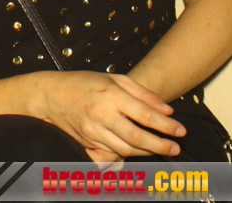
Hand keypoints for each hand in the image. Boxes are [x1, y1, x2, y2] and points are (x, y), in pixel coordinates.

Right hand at [31, 71, 185, 158]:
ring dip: (146, 152)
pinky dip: (128, 153)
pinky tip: (138, 150)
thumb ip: (142, 93)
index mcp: (110, 94)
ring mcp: (92, 130)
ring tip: (159, 149)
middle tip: (175, 149)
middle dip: (160, 146)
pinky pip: (112, 152)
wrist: (50, 95)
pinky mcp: (86, 141)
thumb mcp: (114, 78)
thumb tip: (167, 110)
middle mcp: (101, 114)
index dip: (166, 126)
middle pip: (137, 137)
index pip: (145, 115)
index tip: (181, 131)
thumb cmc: (83, 83)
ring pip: (125, 149)